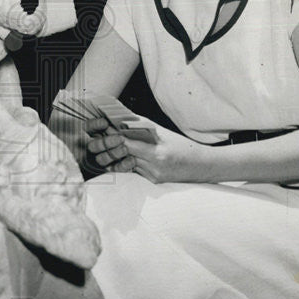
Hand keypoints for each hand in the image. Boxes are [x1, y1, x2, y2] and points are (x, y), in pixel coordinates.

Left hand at [85, 117, 208, 182]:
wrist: (202, 166)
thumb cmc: (183, 146)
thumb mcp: (162, 132)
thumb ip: (140, 126)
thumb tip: (120, 117)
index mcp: (156, 153)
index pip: (126, 145)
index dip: (111, 137)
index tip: (100, 130)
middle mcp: (153, 167)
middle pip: (123, 156)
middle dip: (108, 149)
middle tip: (96, 142)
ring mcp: (153, 176)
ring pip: (126, 165)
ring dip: (115, 156)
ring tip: (104, 149)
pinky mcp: (153, 182)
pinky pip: (135, 171)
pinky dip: (127, 164)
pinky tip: (119, 159)